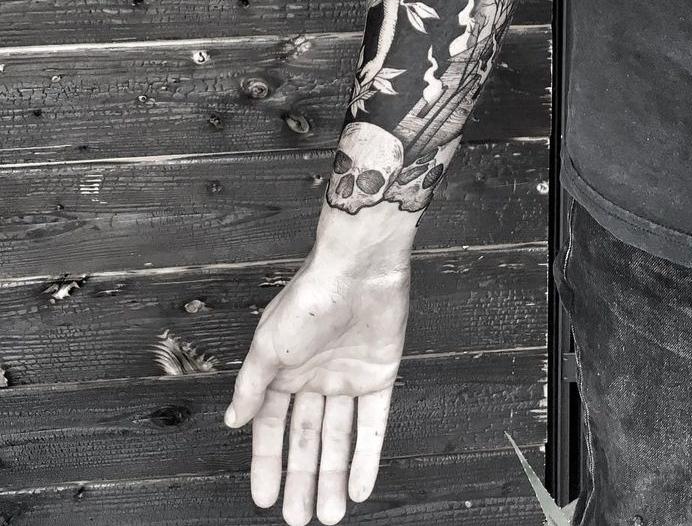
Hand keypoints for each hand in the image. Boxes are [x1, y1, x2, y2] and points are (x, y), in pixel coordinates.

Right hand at [225, 207, 415, 524]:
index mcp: (283, 370)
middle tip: (298, 519)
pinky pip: (373, 424)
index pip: (272, 428)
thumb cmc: (308, 299)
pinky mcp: (378, 376)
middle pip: (306, 440)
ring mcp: (347, 378)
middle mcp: (314, 378)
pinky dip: (368, 456)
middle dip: (301, 480)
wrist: (359, 270)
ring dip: (333, 476)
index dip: (268, 463)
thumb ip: (253, 386)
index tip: (265, 498)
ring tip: (330, 515)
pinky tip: (361, 487)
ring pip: (338, 439)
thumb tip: (232, 421)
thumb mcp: (269, 346)